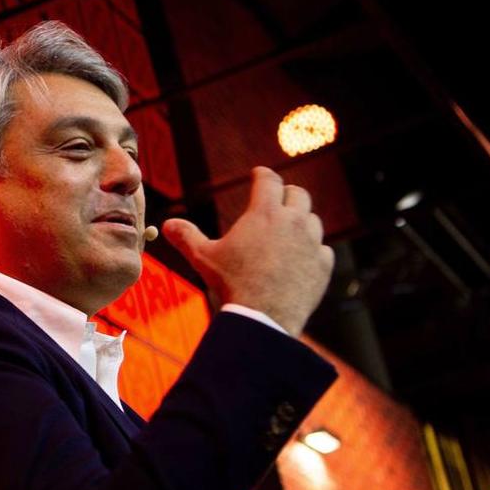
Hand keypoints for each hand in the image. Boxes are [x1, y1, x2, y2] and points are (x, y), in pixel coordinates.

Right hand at [163, 167, 333, 334]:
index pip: (269, 180)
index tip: (259, 173)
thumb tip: (166, 225)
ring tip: (290, 229)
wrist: (264, 316)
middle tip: (278, 198)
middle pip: (298, 194)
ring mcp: (312, 243)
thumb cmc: (232, 283)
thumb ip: (186, 237)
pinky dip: (313, 250)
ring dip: (302, 221)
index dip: (262, 174)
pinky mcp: (323, 265)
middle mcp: (294, 221)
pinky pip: (323, 249)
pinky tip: (302, 258)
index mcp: (265, 213)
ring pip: (313, 220)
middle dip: (287, 193)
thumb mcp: (204, 258)